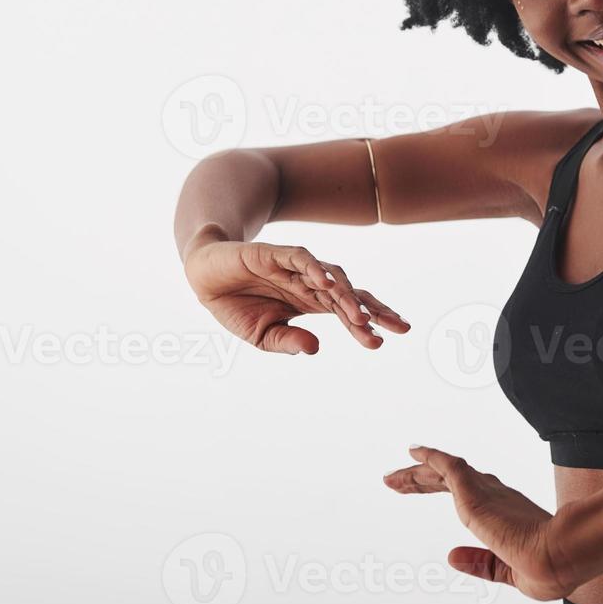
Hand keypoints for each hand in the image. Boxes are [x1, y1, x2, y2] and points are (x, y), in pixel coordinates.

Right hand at [183, 240, 408, 353]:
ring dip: (347, 297)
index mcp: (311, 302)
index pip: (348, 311)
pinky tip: (327, 283)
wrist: (203, 275)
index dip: (367, 324)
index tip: (384, 342)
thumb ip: (288, 342)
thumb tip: (316, 349)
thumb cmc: (237, 305)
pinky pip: (301, 258)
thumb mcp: (262, 335)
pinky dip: (316, 269)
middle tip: (399, 326)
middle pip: (351, 295)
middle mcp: (311, 283)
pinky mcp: (275, 253)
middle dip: (374, 310)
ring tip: (361, 318)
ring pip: (331, 278)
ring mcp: (296, 267)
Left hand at [382, 445, 584, 601]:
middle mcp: (494, 496)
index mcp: (504, 513)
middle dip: (421, 480)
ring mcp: (485, 492)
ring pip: (443, 473)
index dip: (441, 489)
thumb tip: (452, 557)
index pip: (466, 494)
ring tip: (393, 475)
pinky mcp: (476, 493)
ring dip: (417, 471)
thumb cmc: (548, 567)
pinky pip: (448, 467)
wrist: (561, 557)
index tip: (420, 490)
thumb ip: (481, 563)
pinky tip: (414, 453)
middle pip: (449, 480)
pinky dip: (431, 457)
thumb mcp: (506, 572)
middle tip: (396, 480)